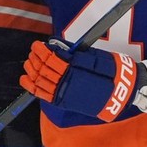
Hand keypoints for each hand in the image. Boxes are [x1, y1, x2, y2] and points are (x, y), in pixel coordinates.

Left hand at [21, 39, 140, 121]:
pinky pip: (43, 95)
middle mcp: (67, 82)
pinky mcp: (63, 101)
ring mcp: (64, 93)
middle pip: (44, 69)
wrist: (121, 93)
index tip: (37, 44)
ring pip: (40, 81)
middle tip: (33, 51)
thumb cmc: (111, 72)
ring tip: (29, 62)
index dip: (42, 51)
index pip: (52, 59)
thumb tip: (56, 45)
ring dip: (32, 70)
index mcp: (75, 70)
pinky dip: (31, 87)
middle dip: (36, 59)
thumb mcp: (96, 57)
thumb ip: (74, 52)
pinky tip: (25, 79)